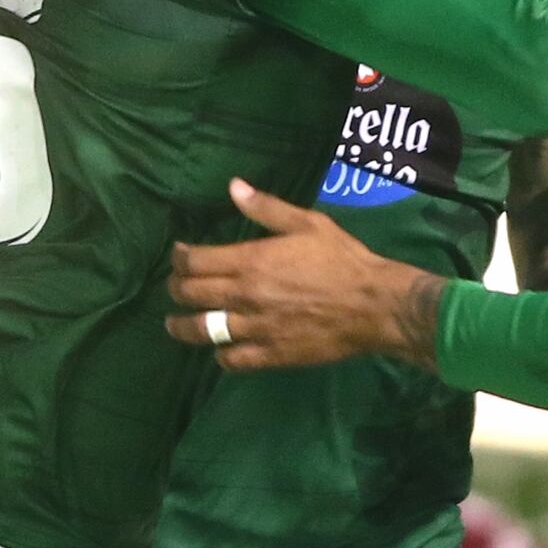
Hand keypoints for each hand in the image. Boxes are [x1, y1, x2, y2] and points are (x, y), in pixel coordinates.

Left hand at [166, 180, 447, 371]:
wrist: (372, 305)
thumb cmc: (342, 259)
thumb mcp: (308, 223)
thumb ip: (267, 207)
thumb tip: (234, 187)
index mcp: (251, 261)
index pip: (194, 261)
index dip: (179, 258)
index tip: (179, 255)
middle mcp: (245, 295)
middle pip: (189, 294)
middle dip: (176, 288)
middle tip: (176, 285)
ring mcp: (255, 328)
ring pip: (201, 331)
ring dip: (182, 326)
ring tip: (176, 323)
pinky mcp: (269, 355)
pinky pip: (229, 359)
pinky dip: (219, 353)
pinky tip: (221, 347)